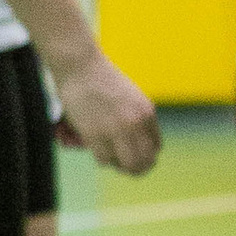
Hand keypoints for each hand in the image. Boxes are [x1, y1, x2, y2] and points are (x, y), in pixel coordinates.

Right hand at [56, 49, 160, 174]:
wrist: (80, 66)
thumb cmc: (103, 80)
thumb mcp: (131, 97)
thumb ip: (138, 119)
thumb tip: (139, 147)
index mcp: (147, 112)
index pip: (155, 147)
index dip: (147, 156)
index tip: (135, 156)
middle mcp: (134, 123)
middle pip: (143, 161)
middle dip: (137, 169)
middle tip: (126, 168)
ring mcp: (114, 129)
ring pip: (124, 164)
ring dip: (116, 163)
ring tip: (109, 155)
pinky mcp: (94, 134)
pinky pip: (103, 160)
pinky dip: (102, 158)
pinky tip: (97, 148)